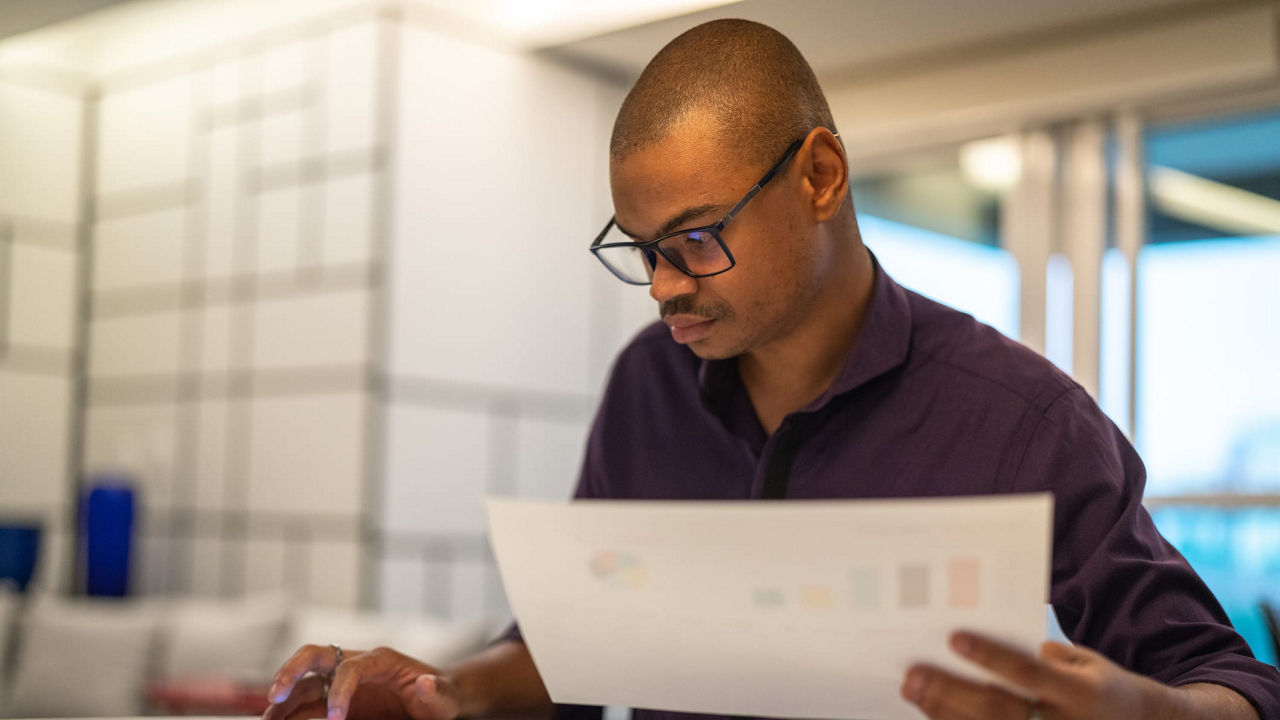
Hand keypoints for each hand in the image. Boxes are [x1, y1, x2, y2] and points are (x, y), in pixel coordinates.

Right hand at [263, 644, 461, 719]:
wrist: (435, 700)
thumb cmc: (440, 696)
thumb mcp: (445, 697)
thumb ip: (437, 692)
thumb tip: (426, 683)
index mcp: (381, 660)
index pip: (351, 666)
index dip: (340, 691)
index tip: (336, 719)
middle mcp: (355, 664)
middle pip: (315, 656)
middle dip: (291, 671)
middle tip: (274, 696)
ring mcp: (343, 682)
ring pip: (304, 682)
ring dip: (284, 698)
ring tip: (267, 719)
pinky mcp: (336, 699)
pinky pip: (307, 702)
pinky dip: (290, 711)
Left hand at [900, 631, 1165, 719]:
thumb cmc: (1101, 689)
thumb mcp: (1088, 663)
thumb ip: (1048, 656)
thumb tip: (994, 648)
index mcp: (1079, 693)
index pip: (1027, 674)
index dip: (990, 657)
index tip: (953, 639)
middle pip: (998, 710)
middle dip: (950, 691)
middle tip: (913, 674)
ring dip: (944, 712)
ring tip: (914, 691)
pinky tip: (934, 713)